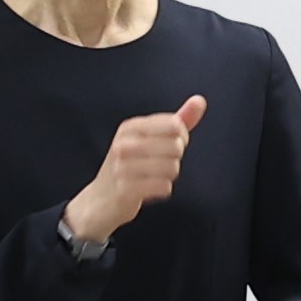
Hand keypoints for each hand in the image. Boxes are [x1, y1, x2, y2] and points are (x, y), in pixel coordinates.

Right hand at [62, 96, 206, 249]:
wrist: (101, 199)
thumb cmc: (131, 165)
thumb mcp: (151, 137)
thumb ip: (179, 119)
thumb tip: (200, 100)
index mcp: (130, 127)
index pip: (174, 124)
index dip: (181, 137)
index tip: (170, 144)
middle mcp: (123, 144)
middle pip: (176, 146)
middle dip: (175, 158)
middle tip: (160, 163)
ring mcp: (122, 167)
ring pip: (172, 168)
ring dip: (169, 175)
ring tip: (154, 176)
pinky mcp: (125, 190)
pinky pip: (164, 187)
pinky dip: (163, 190)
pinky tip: (150, 189)